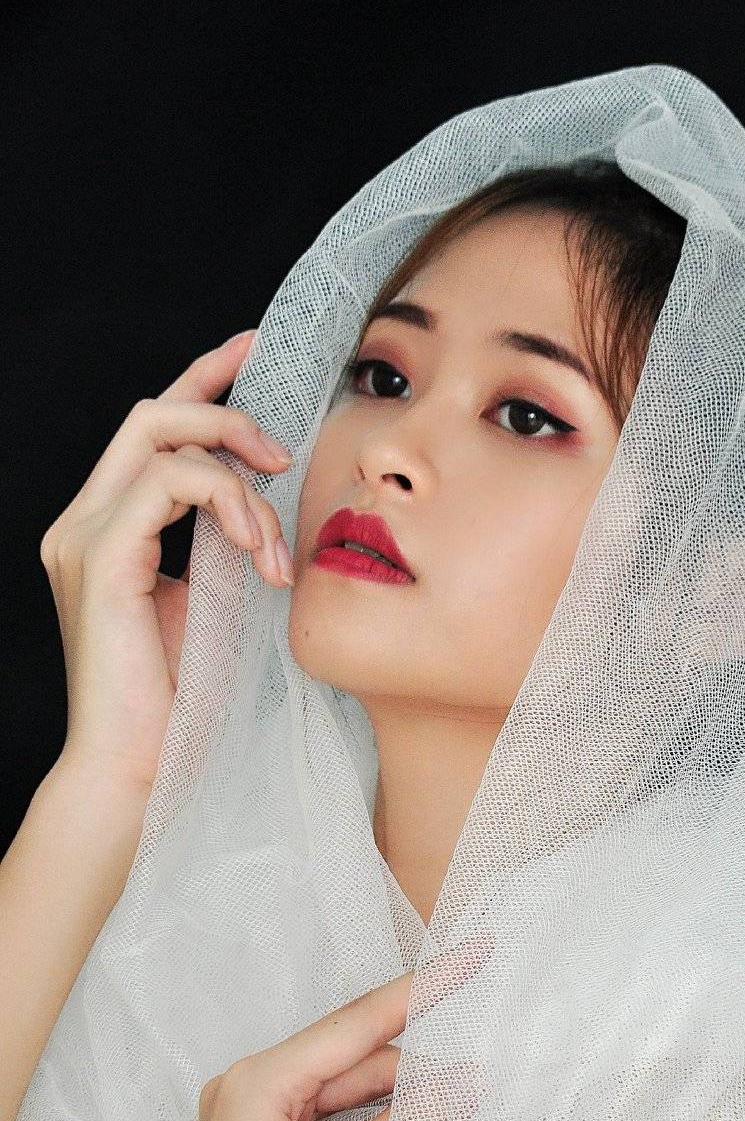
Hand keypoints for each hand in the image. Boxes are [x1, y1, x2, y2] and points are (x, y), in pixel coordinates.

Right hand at [39, 328, 294, 796]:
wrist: (141, 768)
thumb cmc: (180, 699)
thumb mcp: (212, 604)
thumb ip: (223, 547)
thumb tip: (267, 507)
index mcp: (108, 529)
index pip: (152, 431)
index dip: (204, 380)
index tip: (257, 353)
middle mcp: (84, 521)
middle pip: (151, 413)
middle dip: (228, 409)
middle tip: (284, 451)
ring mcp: (84, 536)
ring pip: (163, 439)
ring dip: (239, 475)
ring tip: (272, 539)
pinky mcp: (102, 556)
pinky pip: (171, 484)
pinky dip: (227, 504)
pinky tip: (257, 550)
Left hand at [155, 937, 491, 1120]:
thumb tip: (469, 1082)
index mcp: (255, 1080)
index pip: (354, 1023)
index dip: (420, 990)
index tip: (470, 954)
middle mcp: (249, 1085)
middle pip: (352, 1054)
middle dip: (414, 1059)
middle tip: (478, 1058)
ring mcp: (255, 1117)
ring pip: (347, 1084)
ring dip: (398, 1091)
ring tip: (456, 1095)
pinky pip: (333, 1112)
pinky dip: (374, 1115)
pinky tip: (415, 1116)